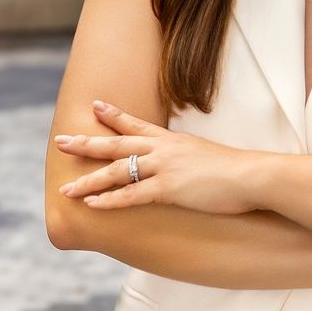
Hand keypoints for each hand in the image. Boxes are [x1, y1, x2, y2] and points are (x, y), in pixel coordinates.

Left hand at [54, 101, 259, 214]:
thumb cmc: (234, 170)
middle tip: (60, 139)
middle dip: (86, 142)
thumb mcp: (204, 155)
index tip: (94, 105)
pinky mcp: (169, 188)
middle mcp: (163, 149)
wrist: (251, 176)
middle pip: (116, 143)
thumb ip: (187, 157)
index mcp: (172, 140)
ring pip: (117, 171)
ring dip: (89, 181)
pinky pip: (132, 195)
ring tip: (66, 188)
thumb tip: (181, 164)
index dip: (113, 115)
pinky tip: (92, 205)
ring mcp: (165, 167)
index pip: (136, 124)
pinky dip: (109, 200)